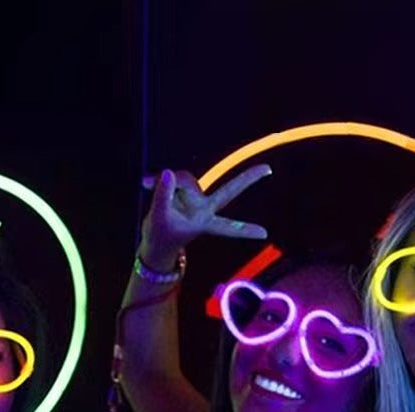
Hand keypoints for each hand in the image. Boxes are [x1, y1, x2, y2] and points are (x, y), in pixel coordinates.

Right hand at [138, 165, 270, 268]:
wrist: (154, 239)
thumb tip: (169, 172)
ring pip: (185, 179)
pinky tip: (146, 183)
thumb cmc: (160, 236)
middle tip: (269, 170)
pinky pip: (174, 178)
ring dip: (166, 182)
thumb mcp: (157, 217)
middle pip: (228, 191)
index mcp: (203, 223)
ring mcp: (195, 198)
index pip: (227, 226)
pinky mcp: (184, 191)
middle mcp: (203, 208)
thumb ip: (163, 195)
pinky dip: (160, 180)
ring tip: (147, 186)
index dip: (243, 229)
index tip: (264, 235)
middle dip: (246, 179)